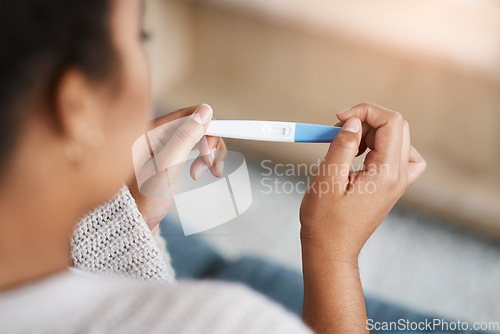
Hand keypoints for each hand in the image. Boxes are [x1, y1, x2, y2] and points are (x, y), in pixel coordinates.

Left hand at [128, 104, 226, 233]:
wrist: (130, 226)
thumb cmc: (141, 201)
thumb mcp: (166, 167)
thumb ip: (185, 137)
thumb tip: (205, 112)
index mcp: (152, 131)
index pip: (191, 114)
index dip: (209, 129)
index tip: (213, 152)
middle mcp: (156, 134)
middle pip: (197, 125)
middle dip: (210, 144)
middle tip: (211, 168)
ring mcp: (162, 147)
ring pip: (196, 138)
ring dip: (207, 153)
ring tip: (205, 173)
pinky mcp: (167, 159)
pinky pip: (191, 149)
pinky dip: (201, 159)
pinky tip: (199, 172)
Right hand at [299, 103, 425, 262]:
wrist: (331, 250)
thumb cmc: (324, 221)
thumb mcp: (327, 179)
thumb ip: (342, 146)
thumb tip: (354, 121)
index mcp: (385, 174)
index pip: (391, 122)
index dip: (365, 111)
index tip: (339, 119)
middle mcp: (398, 177)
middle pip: (397, 127)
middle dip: (367, 120)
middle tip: (339, 131)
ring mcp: (397, 182)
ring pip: (398, 139)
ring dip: (371, 133)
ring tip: (347, 147)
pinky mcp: (390, 186)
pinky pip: (399, 156)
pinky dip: (381, 147)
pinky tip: (361, 155)